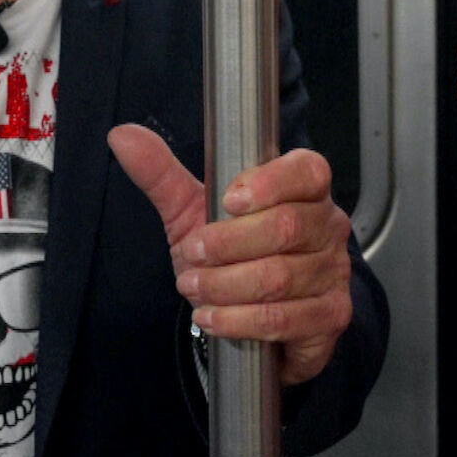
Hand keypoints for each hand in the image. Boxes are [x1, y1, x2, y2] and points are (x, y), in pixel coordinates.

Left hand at [108, 124, 353, 385]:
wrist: (261, 317)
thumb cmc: (234, 254)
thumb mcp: (194, 212)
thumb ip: (162, 175)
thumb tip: (123, 136)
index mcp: (304, 189)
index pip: (306, 171)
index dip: (270, 183)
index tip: (228, 200)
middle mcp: (327, 225)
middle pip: (287, 227)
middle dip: (228, 244)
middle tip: (192, 254)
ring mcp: (333, 272)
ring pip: (279, 277)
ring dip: (225, 286)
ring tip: (194, 288)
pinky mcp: (330, 314)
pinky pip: (284, 318)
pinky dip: (239, 321)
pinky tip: (213, 317)